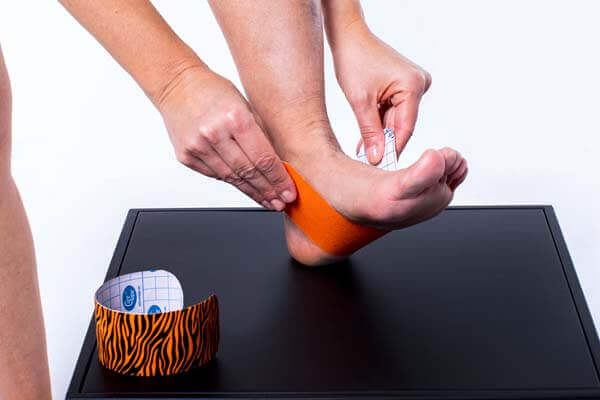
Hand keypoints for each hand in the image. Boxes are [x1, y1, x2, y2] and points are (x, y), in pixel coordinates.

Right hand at [156, 66, 296, 209]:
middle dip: (268, 191)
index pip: (263, 158)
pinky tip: (245, 188)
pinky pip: (215, 175)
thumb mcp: (245, 105)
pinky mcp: (186, 156)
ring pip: (231, 178)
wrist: (176, 85)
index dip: (278, 180)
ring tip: (267, 201)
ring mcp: (198, 147)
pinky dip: (232, 181)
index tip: (289, 192)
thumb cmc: (213, 91)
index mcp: (235, 118)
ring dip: (252, 192)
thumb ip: (260, 134)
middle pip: (248, 172)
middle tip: (281, 203)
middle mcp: (214, 134)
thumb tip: (278, 164)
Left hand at [330, 23, 431, 163]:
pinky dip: (380, 122)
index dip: (393, 149)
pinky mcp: (405, 85)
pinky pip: (393, 111)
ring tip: (364, 151)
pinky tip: (367, 138)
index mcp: (413, 85)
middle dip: (383, 142)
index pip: (405, 127)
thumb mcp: (360, 101)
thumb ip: (370, 132)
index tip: (382, 167)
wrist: (349, 37)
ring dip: (379, 133)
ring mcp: (414, 84)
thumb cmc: (354, 61)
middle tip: (369, 163)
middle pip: (401, 124)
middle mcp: (419, 84)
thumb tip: (377, 158)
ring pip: (396, 119)